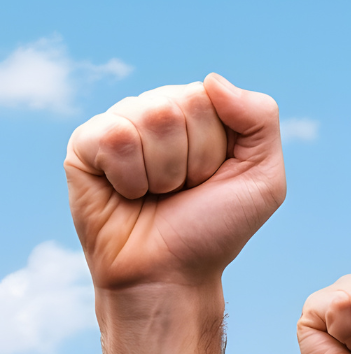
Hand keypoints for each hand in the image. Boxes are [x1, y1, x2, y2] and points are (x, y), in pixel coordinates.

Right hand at [65, 75, 285, 289]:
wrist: (169, 273)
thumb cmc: (214, 227)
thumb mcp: (263, 178)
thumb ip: (260, 118)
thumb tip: (212, 81)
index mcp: (201, 112)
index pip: (213, 96)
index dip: (218, 147)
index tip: (212, 178)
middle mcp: (159, 110)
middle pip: (182, 104)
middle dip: (193, 160)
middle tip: (183, 190)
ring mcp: (120, 124)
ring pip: (151, 117)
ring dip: (164, 171)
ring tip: (157, 193)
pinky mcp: (84, 145)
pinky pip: (114, 137)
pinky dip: (130, 176)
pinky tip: (126, 193)